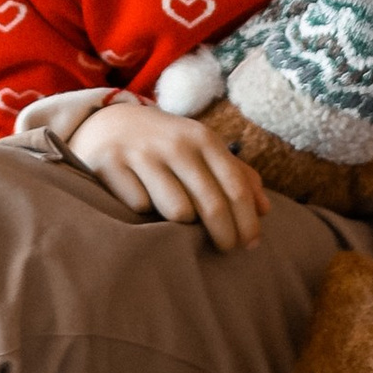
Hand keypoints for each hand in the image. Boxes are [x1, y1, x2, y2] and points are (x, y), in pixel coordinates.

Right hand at [70, 97, 266, 251]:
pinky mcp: (110, 165)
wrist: (107, 122)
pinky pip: (139, 208)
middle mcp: (175, 144)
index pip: (236, 187)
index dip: (248, 222)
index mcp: (203, 139)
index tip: (251, 245)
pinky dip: (143, 213)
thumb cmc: (167, 145)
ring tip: (178, 218)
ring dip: (180, 223)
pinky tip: (141, 201)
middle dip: (224, 235)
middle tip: (226, 250)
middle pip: (211, 205)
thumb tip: (265, 210)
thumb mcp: (202, 150)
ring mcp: (141, 154)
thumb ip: (236, 175)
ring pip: (177, 211)